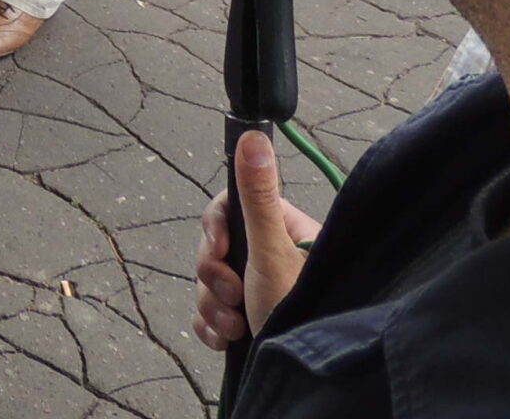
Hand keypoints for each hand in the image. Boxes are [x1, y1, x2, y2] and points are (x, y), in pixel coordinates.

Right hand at [192, 130, 320, 351]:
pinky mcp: (243, 318)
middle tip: (234, 295)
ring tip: (236, 325)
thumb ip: (256, 196)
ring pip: (207, 283)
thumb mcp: (271, 251)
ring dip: (213, 306)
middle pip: (212, 248)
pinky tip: (228, 338)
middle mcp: (266, 256)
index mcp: (279, 230)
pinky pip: (207, 312)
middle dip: (214, 278)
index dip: (215, 229)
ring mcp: (253, 289)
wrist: (302, 373)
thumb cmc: (297, 309)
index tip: (220, 248)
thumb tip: (253, 137)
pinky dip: (212, 327)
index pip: (228, 208)